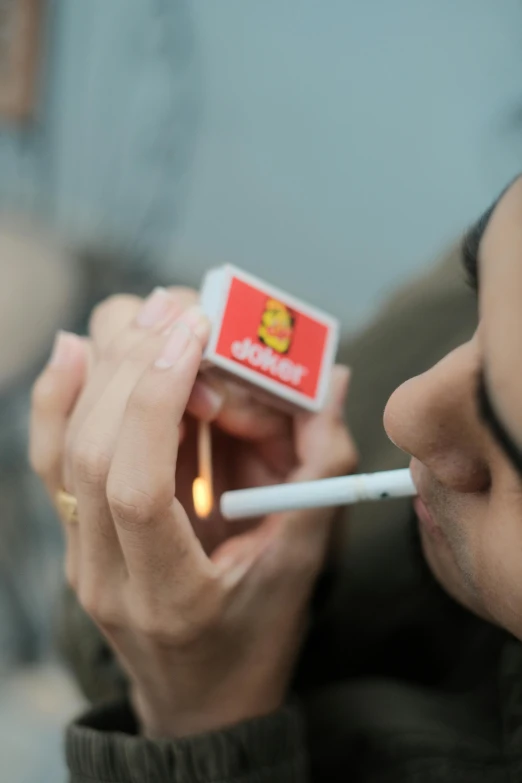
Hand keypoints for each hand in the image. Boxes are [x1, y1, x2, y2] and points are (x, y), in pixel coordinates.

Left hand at [30, 289, 356, 737]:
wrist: (200, 696)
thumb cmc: (258, 635)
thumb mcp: (305, 562)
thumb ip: (322, 472)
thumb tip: (329, 379)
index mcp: (172, 594)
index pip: (138, 488)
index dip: (158, 401)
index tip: (194, 336)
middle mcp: (107, 574)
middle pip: (93, 453)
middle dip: (136, 367)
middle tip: (184, 311)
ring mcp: (80, 552)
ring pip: (65, 445)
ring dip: (107, 369)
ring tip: (156, 315)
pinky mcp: (74, 529)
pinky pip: (49, 457)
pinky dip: (58, 396)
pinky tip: (78, 347)